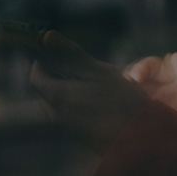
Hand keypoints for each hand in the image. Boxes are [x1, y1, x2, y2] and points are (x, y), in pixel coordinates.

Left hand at [29, 30, 148, 153]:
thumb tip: (46, 36)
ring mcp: (68, 128)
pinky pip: (70, 115)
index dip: (43, 62)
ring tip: (93, 83)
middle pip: (45, 90)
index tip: (57, 54)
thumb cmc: (122, 101)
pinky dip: (78, 104)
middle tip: (78, 66)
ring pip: (58, 103)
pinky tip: (101, 102)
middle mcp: (56, 114)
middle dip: (56, 76)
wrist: (142, 139)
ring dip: (68, 90)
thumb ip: (71, 55)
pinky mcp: (80, 137)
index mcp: (57, 96)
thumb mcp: (99, 71)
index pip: (35, 76)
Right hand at [124, 52, 176, 147]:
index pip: (155, 65)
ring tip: (118, 104)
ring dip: (121, 96)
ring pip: (129, 96)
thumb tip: (175, 56)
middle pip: (136, 78)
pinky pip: (130, 118)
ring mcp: (153, 110)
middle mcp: (163, 91)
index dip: (143, 67)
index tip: (136, 77)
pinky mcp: (147, 128)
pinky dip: (122, 115)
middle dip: (126, 81)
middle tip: (122, 91)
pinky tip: (119, 119)